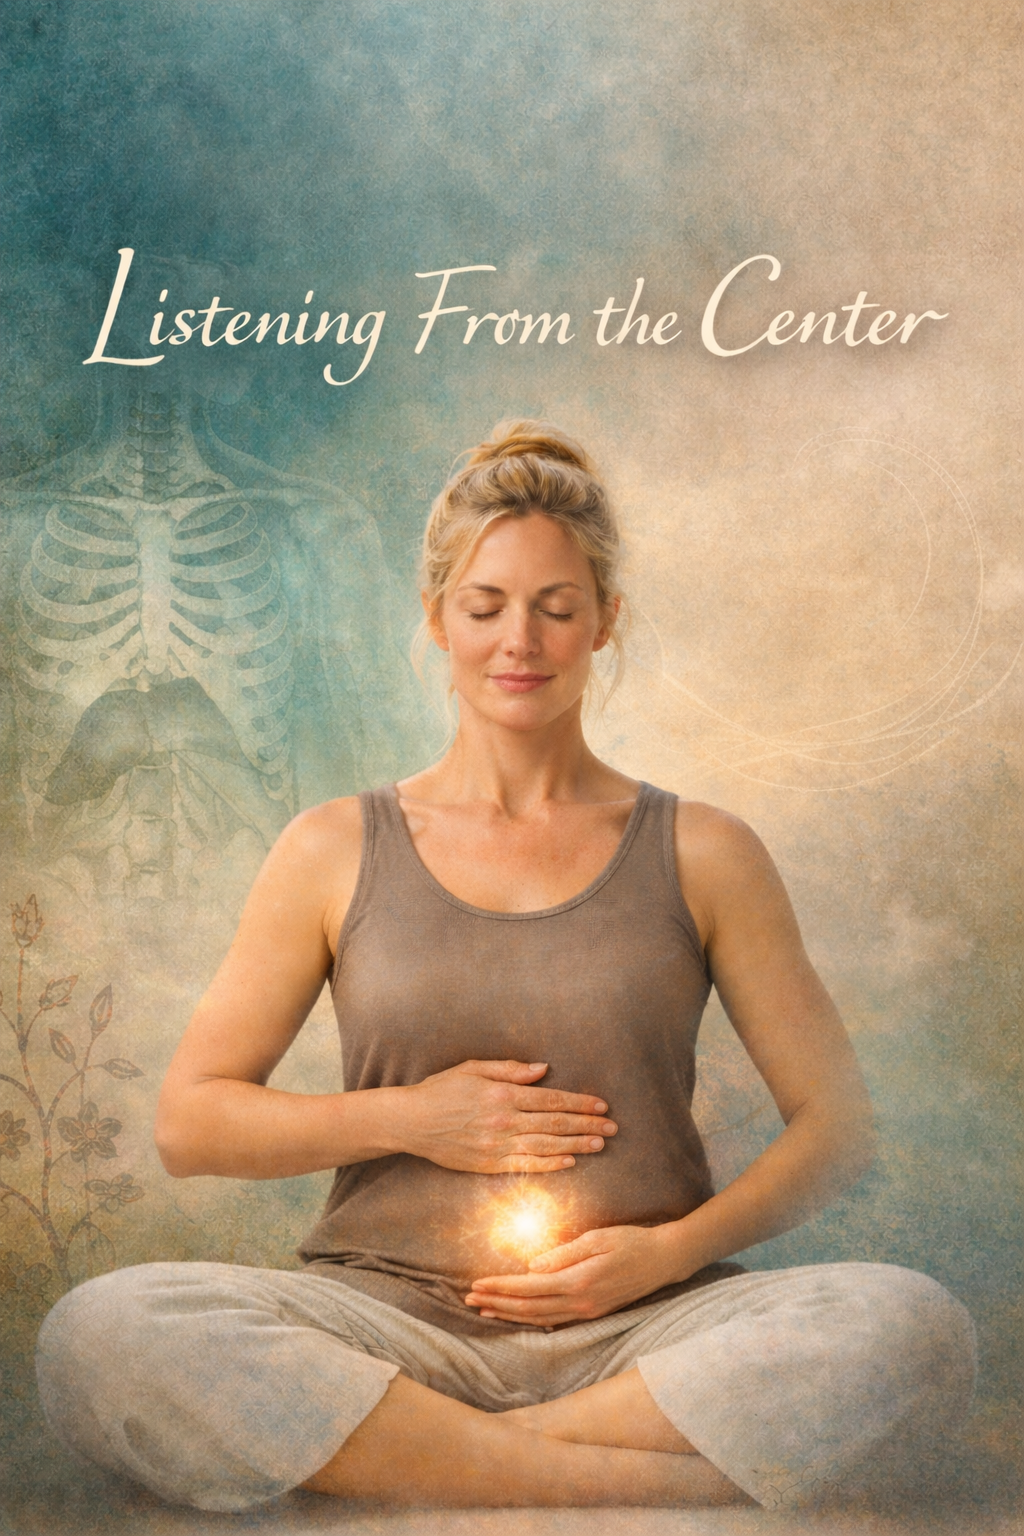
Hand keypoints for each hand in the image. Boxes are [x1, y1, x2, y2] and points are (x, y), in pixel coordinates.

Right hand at [400, 1059, 616, 1173]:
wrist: (411, 1121)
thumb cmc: (442, 1089)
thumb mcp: (474, 1068)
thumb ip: (510, 1069)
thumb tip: (544, 1069)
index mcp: (502, 1093)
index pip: (551, 1099)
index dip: (579, 1102)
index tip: (601, 1104)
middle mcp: (504, 1121)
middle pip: (554, 1124)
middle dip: (587, 1124)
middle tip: (613, 1127)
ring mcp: (497, 1145)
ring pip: (546, 1146)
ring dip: (577, 1145)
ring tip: (601, 1144)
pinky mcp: (489, 1164)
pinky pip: (526, 1165)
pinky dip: (550, 1164)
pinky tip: (570, 1162)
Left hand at [465, 1223, 683, 1325]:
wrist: (665, 1260)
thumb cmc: (632, 1242)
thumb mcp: (597, 1239)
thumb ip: (563, 1254)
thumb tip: (531, 1267)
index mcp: (579, 1282)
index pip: (528, 1288)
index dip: (500, 1287)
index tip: (476, 1285)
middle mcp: (581, 1303)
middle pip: (529, 1309)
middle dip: (497, 1304)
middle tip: (469, 1300)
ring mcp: (588, 1312)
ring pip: (539, 1318)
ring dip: (510, 1314)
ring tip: (485, 1309)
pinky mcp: (593, 1312)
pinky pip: (555, 1320)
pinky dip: (532, 1318)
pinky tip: (518, 1314)